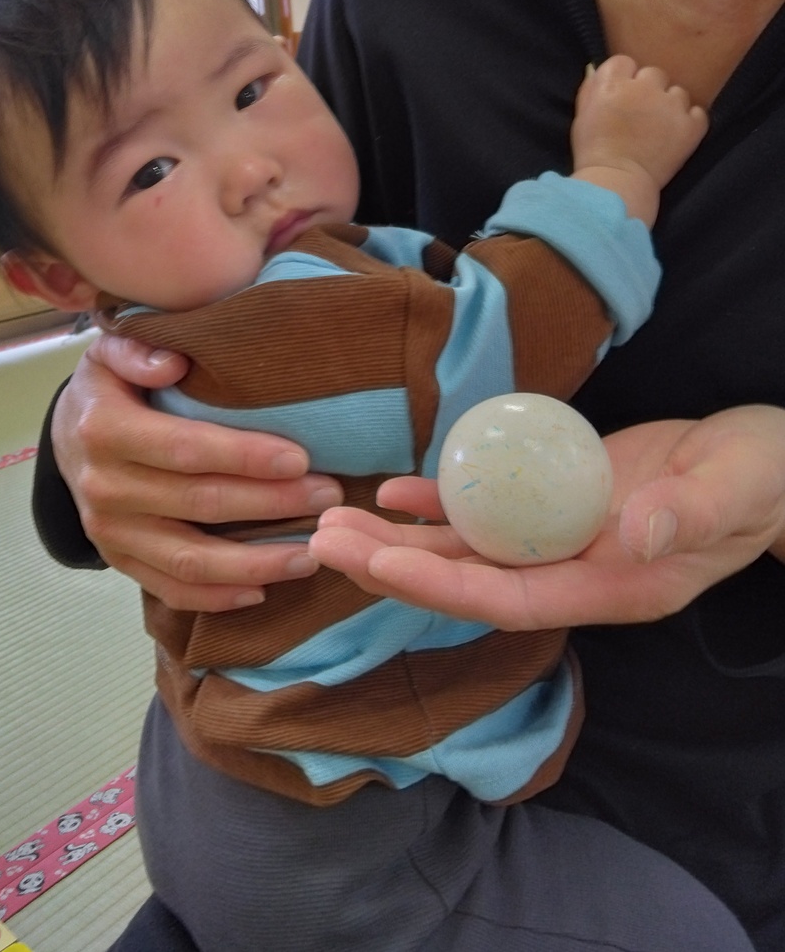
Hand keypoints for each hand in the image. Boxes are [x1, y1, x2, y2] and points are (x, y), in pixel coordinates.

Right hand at [51, 331, 340, 609]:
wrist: (66, 435)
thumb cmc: (109, 387)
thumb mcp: (110, 350)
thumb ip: (138, 350)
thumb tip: (174, 364)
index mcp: (104, 429)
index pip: (185, 448)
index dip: (245, 456)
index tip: (301, 458)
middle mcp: (103, 486)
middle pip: (199, 504)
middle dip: (271, 503)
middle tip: (329, 498)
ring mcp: (109, 532)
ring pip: (190, 560)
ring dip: (256, 562)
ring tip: (311, 555)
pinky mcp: (118, 562)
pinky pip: (170, 589)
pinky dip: (218, 598)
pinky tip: (264, 589)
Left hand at [308, 406, 784, 628]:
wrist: (765, 464)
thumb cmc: (760, 478)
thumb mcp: (735, 490)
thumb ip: (688, 515)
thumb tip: (635, 531)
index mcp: (613, 586)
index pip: (513, 600)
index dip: (444, 589)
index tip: (381, 565)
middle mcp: (574, 572)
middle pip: (469, 582)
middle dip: (394, 569)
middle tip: (322, 544)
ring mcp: (561, 540)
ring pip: (465, 551)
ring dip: (398, 540)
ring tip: (333, 523)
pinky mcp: (555, 502)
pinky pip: (485, 511)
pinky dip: (437, 503)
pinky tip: (393, 491)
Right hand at [572, 55, 707, 193]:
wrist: (616, 182)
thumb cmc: (592, 152)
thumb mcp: (581, 115)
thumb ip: (592, 89)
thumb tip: (598, 71)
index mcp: (613, 83)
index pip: (624, 62)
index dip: (623, 79)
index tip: (621, 96)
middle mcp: (644, 87)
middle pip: (653, 73)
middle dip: (648, 90)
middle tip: (641, 115)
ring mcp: (671, 105)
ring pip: (677, 93)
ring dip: (670, 106)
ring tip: (659, 129)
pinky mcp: (691, 125)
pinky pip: (697, 113)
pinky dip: (689, 122)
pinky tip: (676, 135)